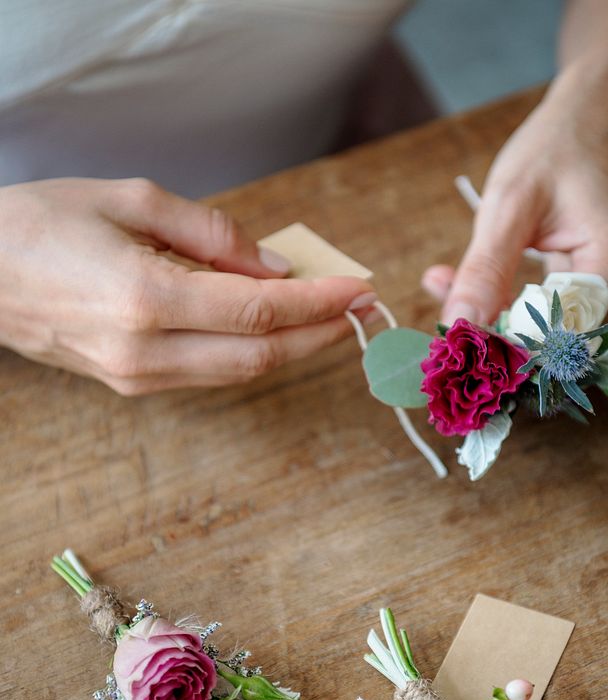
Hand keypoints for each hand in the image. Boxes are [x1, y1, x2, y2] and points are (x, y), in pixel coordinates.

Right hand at [0, 178, 374, 393]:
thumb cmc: (43, 223)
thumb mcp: (131, 199)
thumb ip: (212, 234)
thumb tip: (274, 265)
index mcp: (146, 298)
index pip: (260, 311)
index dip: (318, 303)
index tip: (358, 289)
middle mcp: (147, 350)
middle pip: (260, 356)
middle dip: (318, 336)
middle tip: (358, 313)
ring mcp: (139, 377)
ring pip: (239, 372)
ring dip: (291, 349)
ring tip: (327, 319)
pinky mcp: (133, 386)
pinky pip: (210, 374)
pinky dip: (251, 353)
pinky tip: (272, 330)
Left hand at [423, 75, 607, 325]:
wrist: (601, 120)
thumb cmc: (558, 148)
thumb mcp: (510, 202)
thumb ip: (486, 269)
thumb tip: (457, 327)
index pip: (555, 338)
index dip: (501, 342)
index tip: (450, 331)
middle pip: (557, 344)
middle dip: (497, 329)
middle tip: (443, 292)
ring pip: (557, 338)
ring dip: (505, 321)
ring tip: (458, 282)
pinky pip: (565, 324)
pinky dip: (522, 313)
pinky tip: (490, 287)